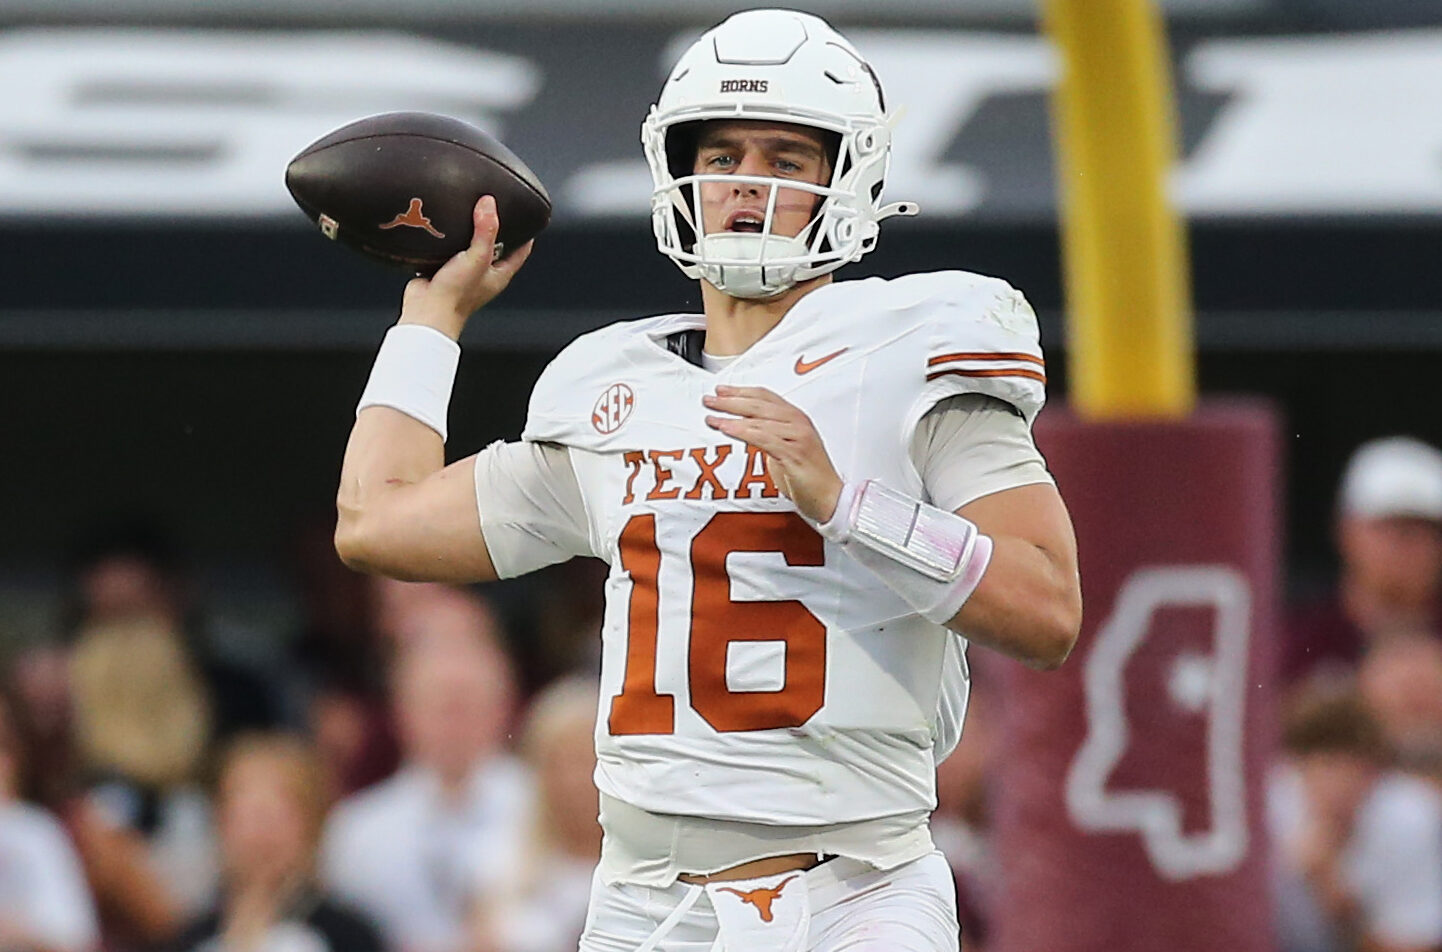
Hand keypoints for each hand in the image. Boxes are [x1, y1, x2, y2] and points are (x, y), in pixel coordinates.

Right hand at [398, 195, 534, 339]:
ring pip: (470, 247)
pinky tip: (443, 227)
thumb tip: (489, 205)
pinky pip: (448, 250)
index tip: (525, 217)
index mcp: (499, 275)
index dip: (525, 234)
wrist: (426, 311)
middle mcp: (483, 275)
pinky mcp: (443, 270)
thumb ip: (485, 230)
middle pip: (495, 246)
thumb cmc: (455, 296)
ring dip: (468, 232)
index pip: (520, 251)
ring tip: (467, 212)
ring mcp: (463, 273)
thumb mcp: (478, 257)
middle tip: (491, 208)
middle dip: (494, 229)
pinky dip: (447, 239)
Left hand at [703, 385, 842, 522]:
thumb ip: (769, 435)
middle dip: (731, 401)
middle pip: (759, 404)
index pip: (765, 396)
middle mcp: (798, 422)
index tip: (722, 390)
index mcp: (796, 418)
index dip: (742, 391)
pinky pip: (763, 438)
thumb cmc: (809, 476)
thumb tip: (745, 428)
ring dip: (732, 416)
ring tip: (712, 417)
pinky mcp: (794, 453)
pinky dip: (743, 431)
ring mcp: (797, 436)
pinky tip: (728, 429)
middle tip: (710, 400)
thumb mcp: (786, 448)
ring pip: (759, 419)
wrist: (830, 498)